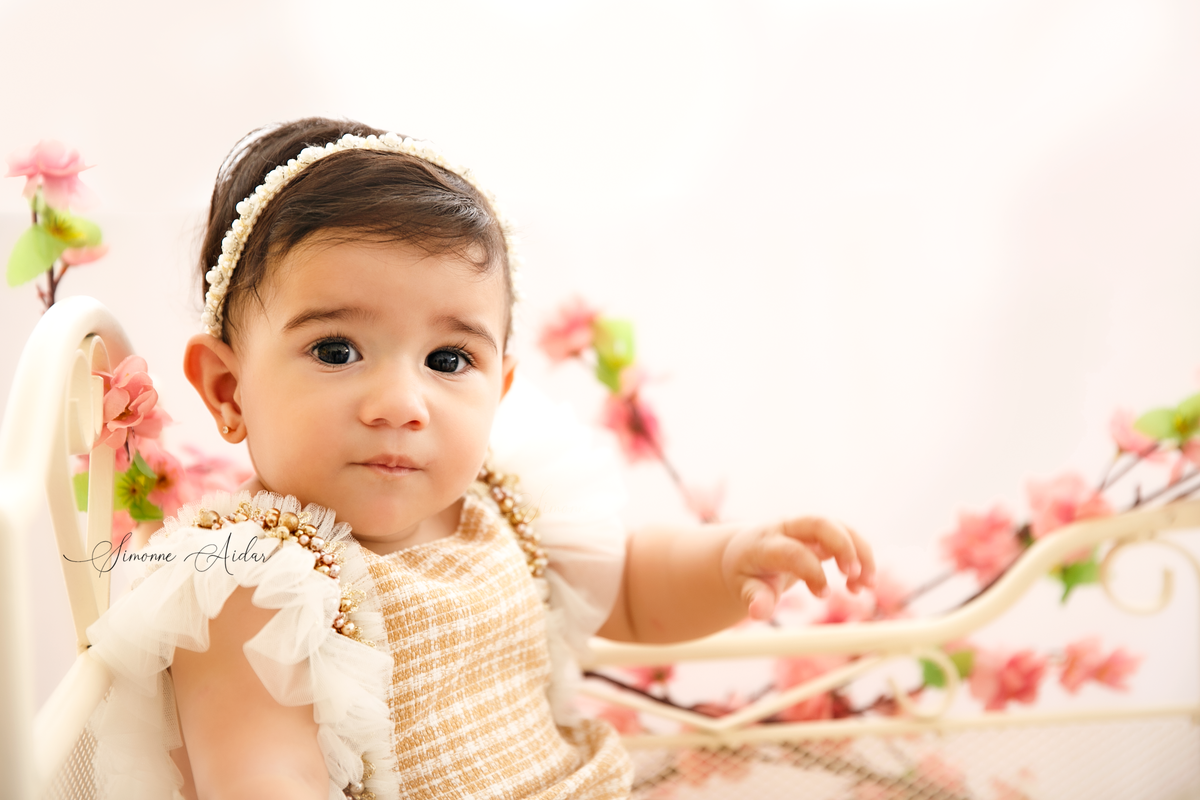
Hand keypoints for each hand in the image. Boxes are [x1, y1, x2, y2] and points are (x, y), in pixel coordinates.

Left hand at [721, 517, 874, 620]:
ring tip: (867, 585)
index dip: (811, 571)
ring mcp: (805, 527)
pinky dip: (861, 556)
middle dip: (843, 546)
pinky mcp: (820, 532)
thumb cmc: (746, 572)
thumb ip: (755, 598)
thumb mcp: (743, 587)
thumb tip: (758, 612)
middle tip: (855, 575)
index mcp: (765, 543)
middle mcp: (787, 528)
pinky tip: (862, 583)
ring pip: (840, 527)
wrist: (744, 550)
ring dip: (860, 552)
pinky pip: (847, 536)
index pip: (792, 551)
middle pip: (820, 523)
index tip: (823, 594)